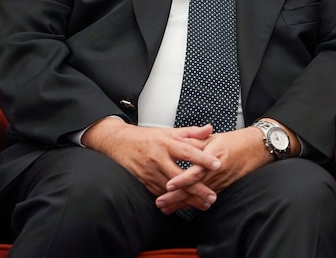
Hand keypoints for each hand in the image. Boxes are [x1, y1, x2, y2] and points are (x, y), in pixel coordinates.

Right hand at [81, 117, 220, 205]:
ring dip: (187, 199)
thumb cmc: (146, 137)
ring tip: (203, 205)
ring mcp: (150, 172)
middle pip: (180, 176)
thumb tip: (209, 129)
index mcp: (166, 143)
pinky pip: (160, 194)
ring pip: (171, 189)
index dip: (203, 158)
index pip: (188, 151)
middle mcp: (158, 158)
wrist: (118, 142)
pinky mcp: (144, 182)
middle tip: (212, 197)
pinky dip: (173, 201)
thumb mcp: (169, 131)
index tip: (217, 165)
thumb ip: (191, 132)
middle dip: (197, 188)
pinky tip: (184, 206)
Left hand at [156, 125, 271, 213]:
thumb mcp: (212, 137)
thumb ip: (194, 140)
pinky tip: (181, 208)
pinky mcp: (221, 187)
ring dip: (181, 203)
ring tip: (166, 208)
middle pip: (194, 188)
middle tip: (160, 202)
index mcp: (213, 158)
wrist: (254, 149)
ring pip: (198, 196)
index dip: (182, 180)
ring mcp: (219, 182)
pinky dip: (192, 204)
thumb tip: (176, 140)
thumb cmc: (234, 142)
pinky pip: (205, 197)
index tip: (169, 185)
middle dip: (176, 197)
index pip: (196, 172)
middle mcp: (216, 173)